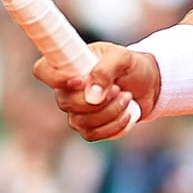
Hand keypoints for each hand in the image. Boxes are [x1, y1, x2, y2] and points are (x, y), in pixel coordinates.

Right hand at [32, 42, 158, 140]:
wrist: (149, 84)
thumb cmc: (131, 65)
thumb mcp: (123, 58)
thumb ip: (105, 71)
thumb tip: (91, 97)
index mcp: (70, 64)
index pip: (43, 70)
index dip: (55, 78)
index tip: (80, 81)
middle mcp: (68, 89)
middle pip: (65, 102)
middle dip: (97, 100)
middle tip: (118, 89)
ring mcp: (76, 110)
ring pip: (80, 121)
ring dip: (109, 111)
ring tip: (127, 97)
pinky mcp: (89, 127)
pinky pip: (93, 134)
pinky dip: (114, 125)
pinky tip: (128, 113)